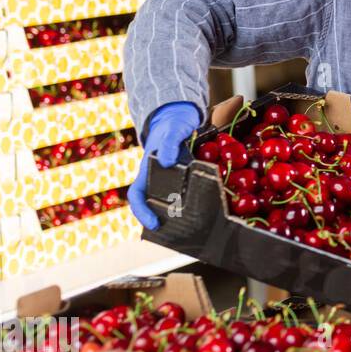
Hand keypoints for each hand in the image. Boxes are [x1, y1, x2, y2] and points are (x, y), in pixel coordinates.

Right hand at [129, 101, 201, 229]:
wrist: (182, 117)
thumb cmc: (173, 124)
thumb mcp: (172, 131)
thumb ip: (170, 144)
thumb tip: (167, 163)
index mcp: (147, 171)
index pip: (137, 196)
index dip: (142, 212)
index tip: (153, 224)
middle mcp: (159, 179)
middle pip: (157, 205)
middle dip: (166, 220)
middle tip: (181, 233)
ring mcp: (175, 179)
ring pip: (175, 201)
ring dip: (183, 214)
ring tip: (198, 227)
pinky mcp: (189, 177)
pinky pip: (192, 193)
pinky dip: (199, 201)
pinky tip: (213, 207)